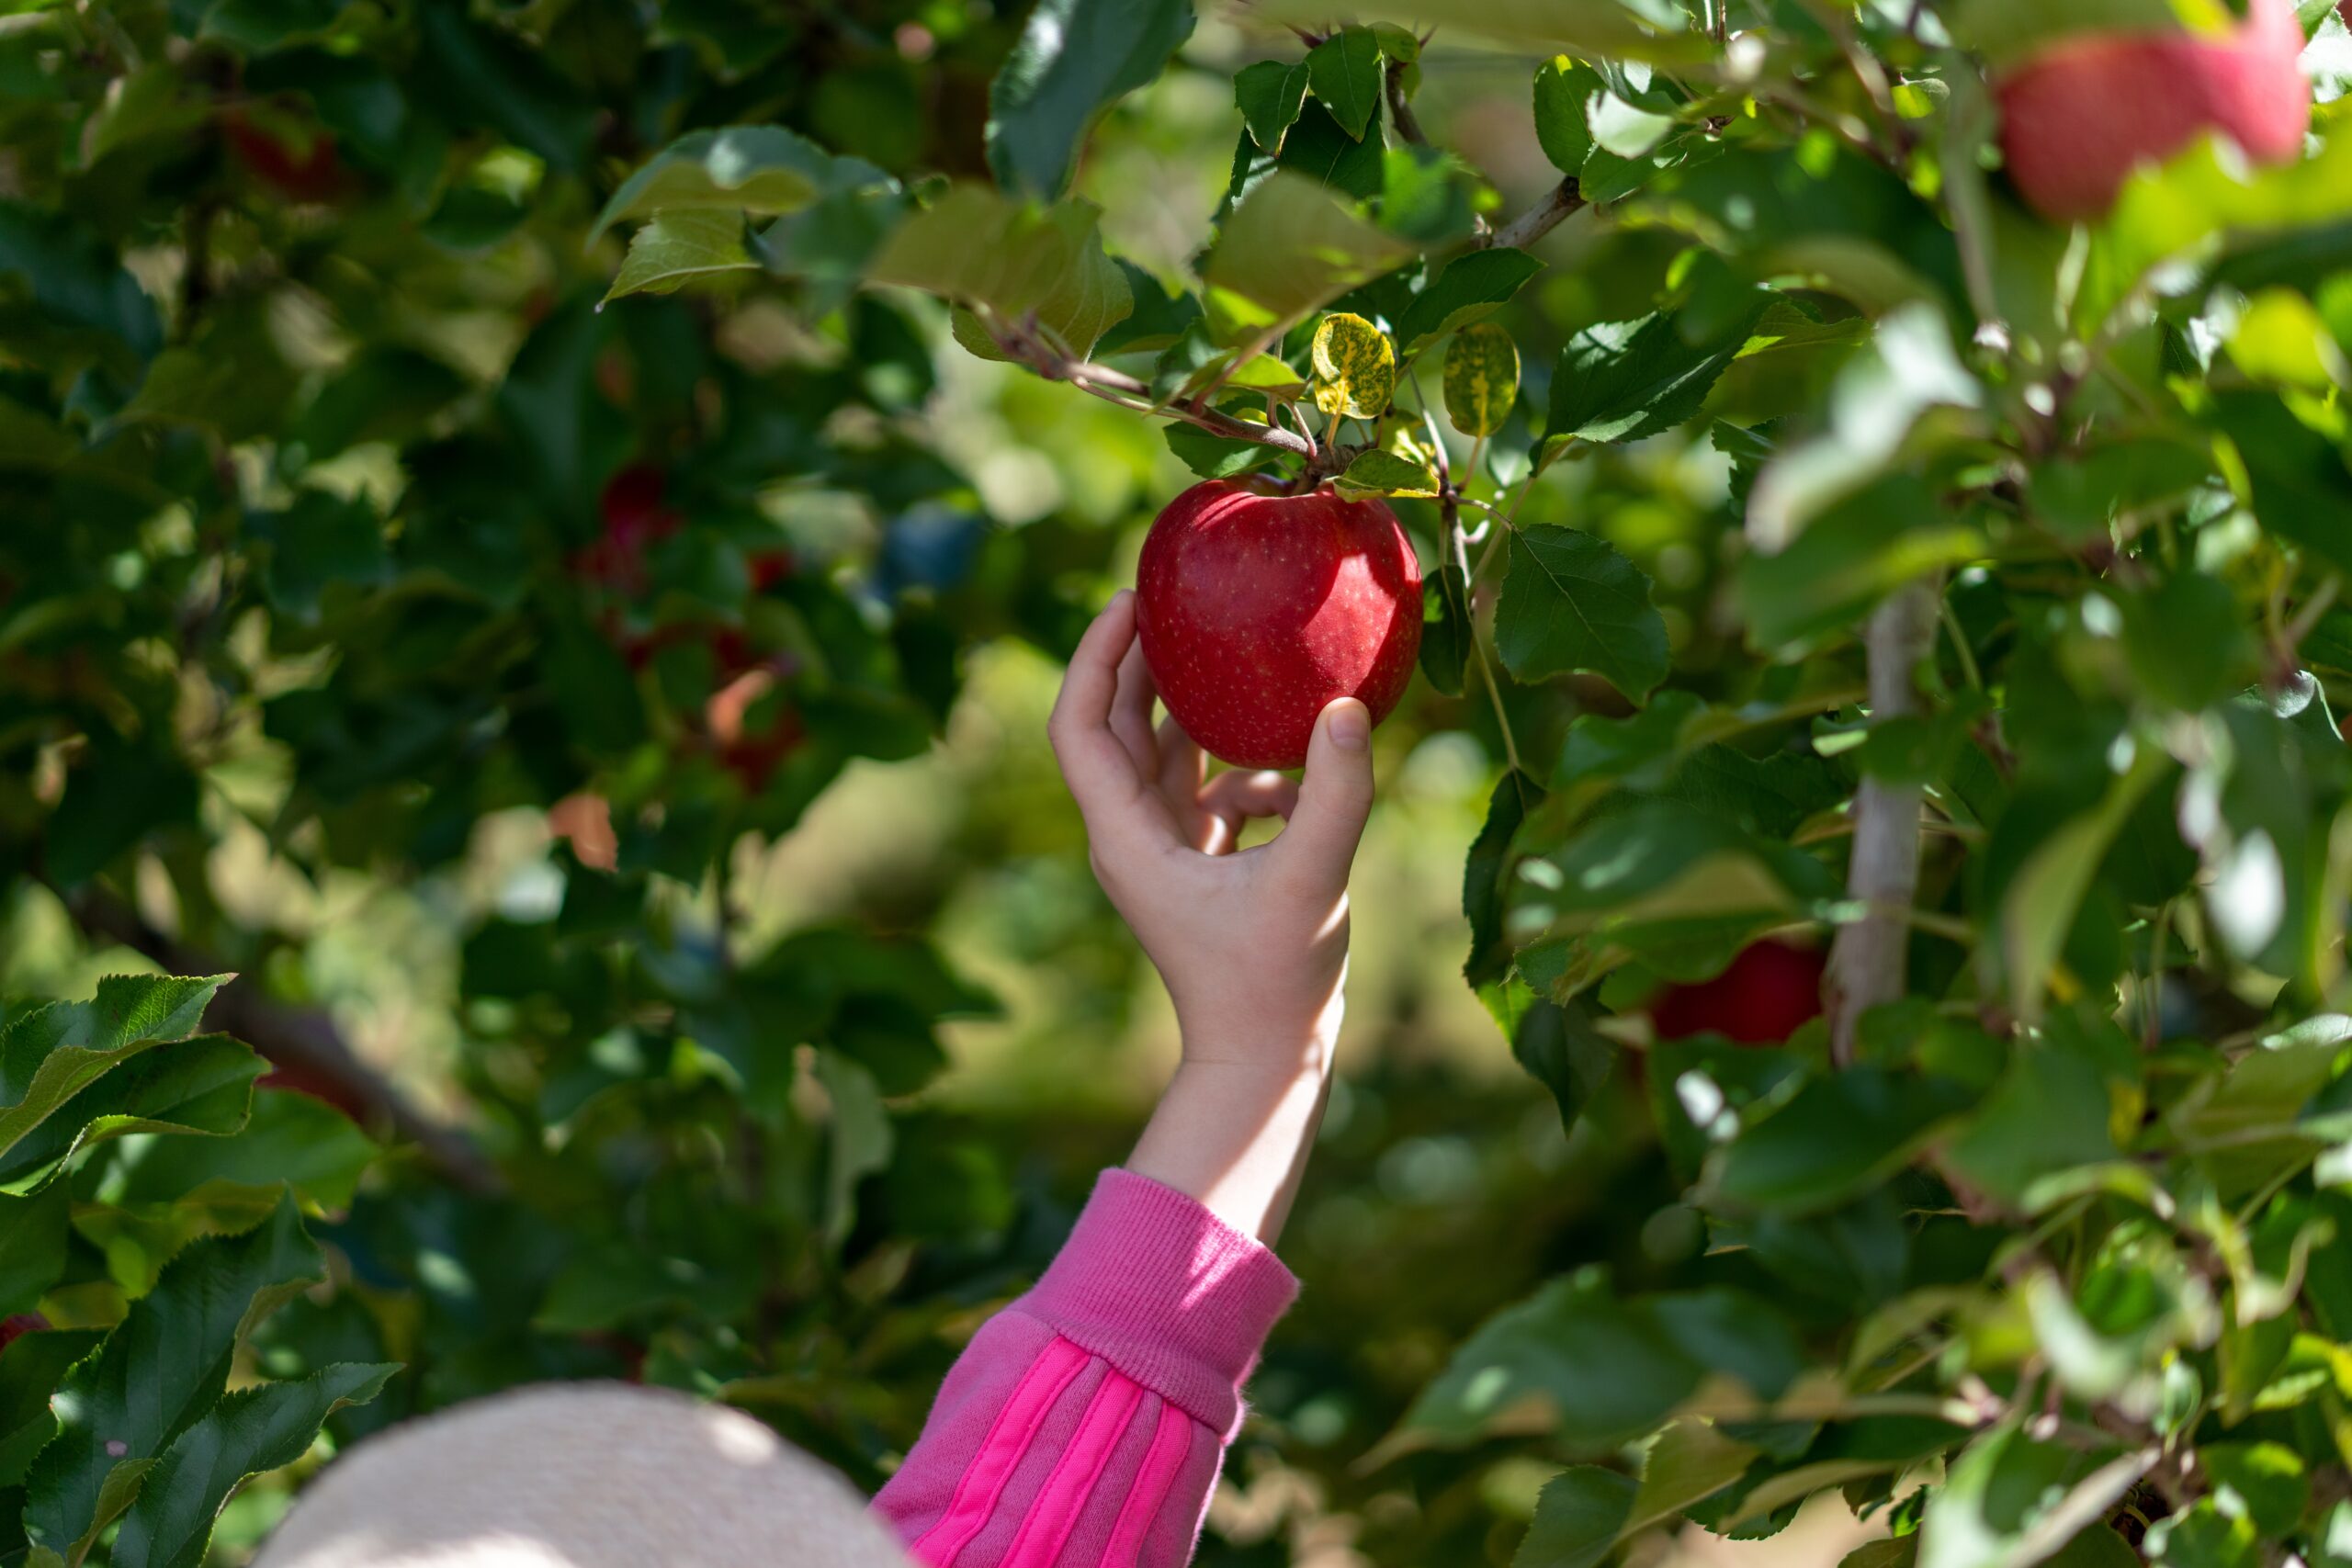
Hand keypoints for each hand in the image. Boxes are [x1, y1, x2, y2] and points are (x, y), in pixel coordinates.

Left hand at [1048, 591, 1375, 1240]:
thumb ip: (1334, 794)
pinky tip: (1301, 778)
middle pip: (1115, 727)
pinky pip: (1211, 794)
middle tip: (1180, 599)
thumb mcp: (1312, 880)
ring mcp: (1166, 853)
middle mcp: (1132, 838)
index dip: (1097, 655)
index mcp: (1127, 836)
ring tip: (1232, 650)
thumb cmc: (1274, 984)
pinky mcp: (1205, 868)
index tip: (1131, 598)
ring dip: (1192, 706)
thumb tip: (1347, 706)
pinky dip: (1247, 772)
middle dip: (1143, 661)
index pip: (1081, 724)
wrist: (1268, 1064)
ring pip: (1162, 756)